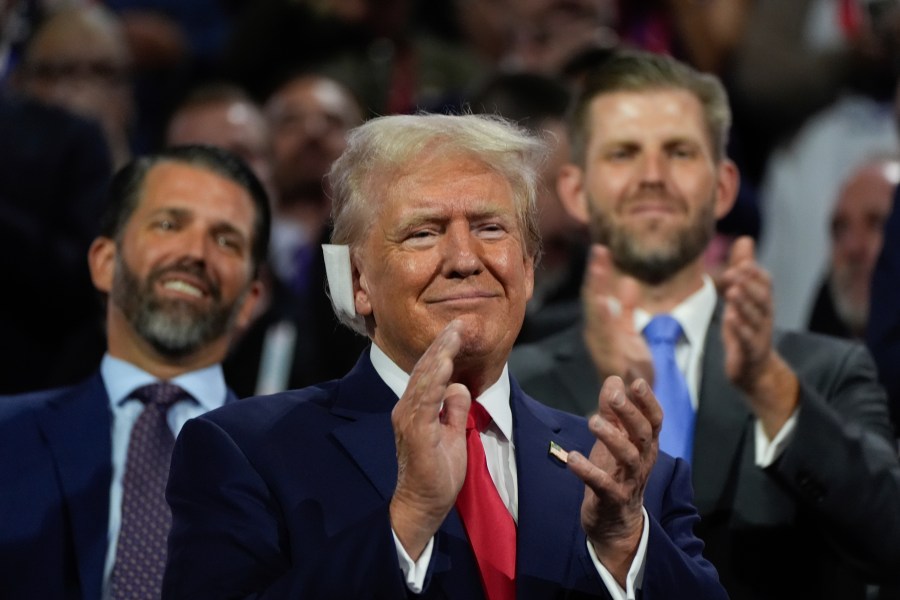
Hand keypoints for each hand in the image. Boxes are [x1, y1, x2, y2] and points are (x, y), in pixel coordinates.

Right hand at [389, 320, 470, 558]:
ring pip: (425, 379)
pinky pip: (425, 400)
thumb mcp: (453, 435)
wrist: (423, 505)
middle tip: (460, 322)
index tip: (460, 329)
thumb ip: (455, 410)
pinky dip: (435, 380)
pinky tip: (446, 363)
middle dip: (444, 343)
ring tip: (455, 334)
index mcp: (417, 408)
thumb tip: (460, 386)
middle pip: (427, 369)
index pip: (432, 372)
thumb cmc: (437, 474)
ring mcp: (409, 418)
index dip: (445, 350)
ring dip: (441, 354)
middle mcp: (408, 408)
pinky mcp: (415, 431)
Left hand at [568, 376, 661, 585]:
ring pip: (628, 458)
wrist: (615, 522)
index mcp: (645, 446)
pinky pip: (603, 485)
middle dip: (631, 415)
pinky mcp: (612, 499)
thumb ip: (613, 411)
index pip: (655, 421)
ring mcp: (629, 482)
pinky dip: (588, 471)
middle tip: (615, 398)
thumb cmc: (615, 473)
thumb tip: (614, 379)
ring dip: (612, 438)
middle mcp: (642, 462)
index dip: (648, 401)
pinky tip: (572, 458)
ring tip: (593, 421)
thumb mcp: (614, 439)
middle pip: (644, 435)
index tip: (637, 382)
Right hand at [582, 245, 653, 384]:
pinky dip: (605, 320)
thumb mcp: (629, 333)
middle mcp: (598, 334)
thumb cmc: (630, 367)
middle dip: (597, 276)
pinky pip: (609, 337)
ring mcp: (604, 347)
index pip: (597, 294)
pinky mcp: (614, 360)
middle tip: (599, 250)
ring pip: (599, 314)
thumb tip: (627, 282)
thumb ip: (627, 310)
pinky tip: (605, 302)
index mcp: (601, 326)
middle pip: (595, 300)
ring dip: (599, 290)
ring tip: (600, 268)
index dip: (599, 272)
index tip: (601, 249)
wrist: (632, 401)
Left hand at [719, 236, 797, 434]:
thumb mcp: (743, 297)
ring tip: (731, 290)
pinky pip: (747, 339)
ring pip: (755, 318)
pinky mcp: (749, 352)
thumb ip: (744, 270)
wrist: (754, 370)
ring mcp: (759, 335)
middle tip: (732, 272)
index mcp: (763, 303)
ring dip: (744, 303)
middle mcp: (764, 317)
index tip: (742, 262)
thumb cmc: (746, 328)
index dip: (755, 273)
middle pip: (762, 298)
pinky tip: (730, 318)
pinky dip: (740, 329)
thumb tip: (745, 239)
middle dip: (749, 284)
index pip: (765, 284)